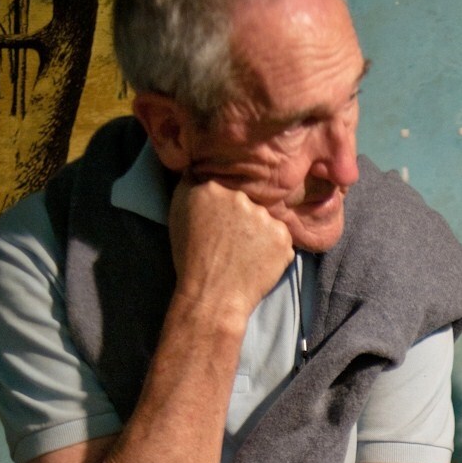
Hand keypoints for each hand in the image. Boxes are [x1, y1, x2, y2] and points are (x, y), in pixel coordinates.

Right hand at [168, 176, 293, 322]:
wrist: (213, 295)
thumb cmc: (191, 259)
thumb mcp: (178, 214)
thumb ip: (191, 185)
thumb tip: (199, 166)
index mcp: (210, 188)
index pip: (224, 184)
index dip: (223, 204)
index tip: (219, 220)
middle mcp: (239, 197)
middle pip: (246, 199)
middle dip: (242, 217)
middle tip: (231, 241)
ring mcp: (263, 216)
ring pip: (265, 218)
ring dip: (259, 232)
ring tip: (244, 254)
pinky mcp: (283, 236)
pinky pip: (281, 236)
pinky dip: (273, 248)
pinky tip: (257, 261)